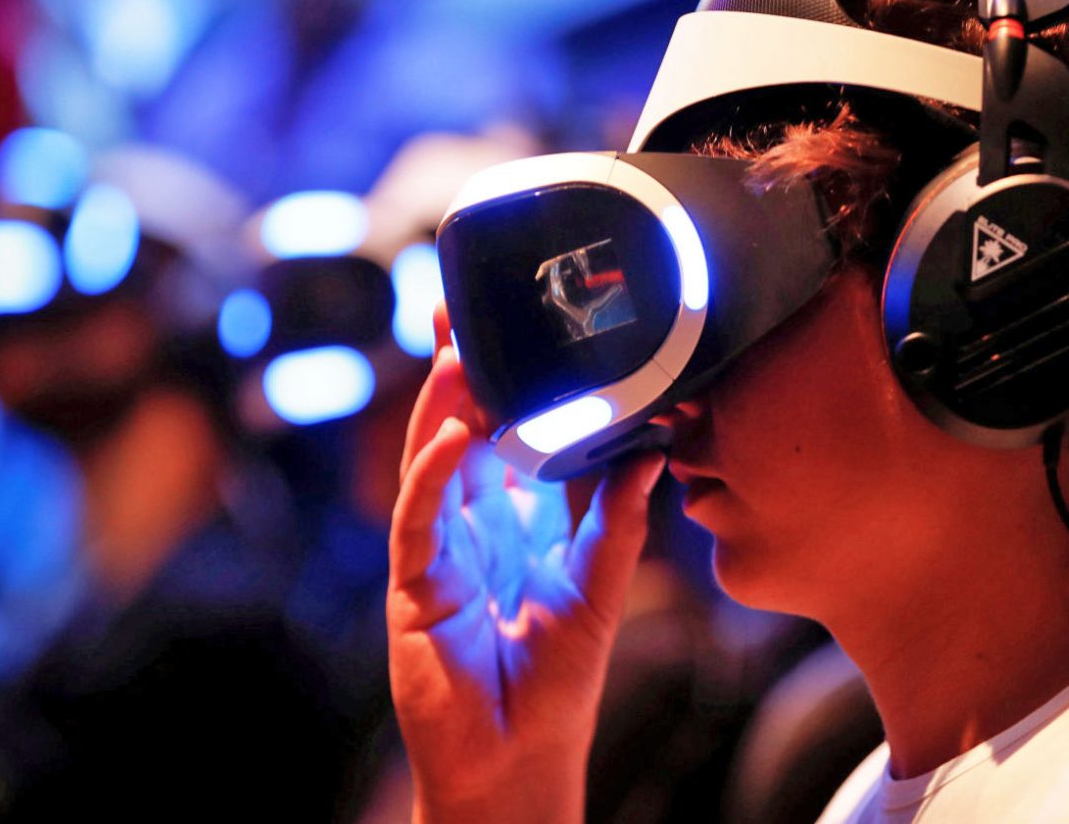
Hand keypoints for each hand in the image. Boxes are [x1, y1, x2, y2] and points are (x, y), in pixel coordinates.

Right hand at [387, 309, 664, 823]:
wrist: (520, 761)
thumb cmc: (556, 681)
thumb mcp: (600, 585)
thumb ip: (621, 516)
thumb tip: (654, 442)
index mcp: (513, 520)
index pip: (505, 433)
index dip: (508, 380)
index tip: (518, 323)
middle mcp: (468, 525)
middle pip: (457, 430)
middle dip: (459, 371)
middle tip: (464, 307)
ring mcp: (436, 552)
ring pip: (429, 461)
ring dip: (441, 405)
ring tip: (460, 351)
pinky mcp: (414, 586)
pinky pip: (417, 519)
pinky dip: (431, 476)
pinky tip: (453, 437)